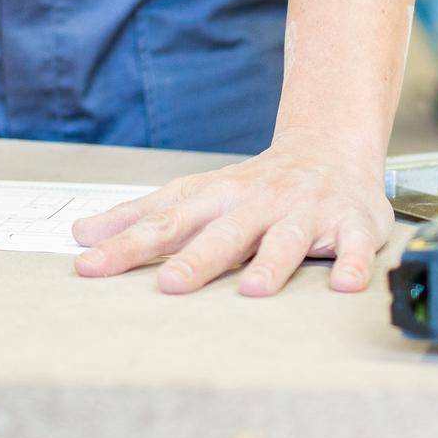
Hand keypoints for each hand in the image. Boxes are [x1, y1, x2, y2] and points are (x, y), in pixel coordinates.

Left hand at [70, 132, 391, 295]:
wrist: (329, 148)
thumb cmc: (254, 185)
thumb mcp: (195, 194)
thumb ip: (143, 217)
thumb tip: (82, 235)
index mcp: (216, 198)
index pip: (165, 222)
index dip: (127, 244)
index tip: (91, 266)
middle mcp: (258, 203)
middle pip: (224, 232)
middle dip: (197, 258)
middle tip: (170, 285)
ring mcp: (305, 212)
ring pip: (287, 238)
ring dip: (272, 263)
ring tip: (254, 289)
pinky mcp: (352, 223)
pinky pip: (355, 246)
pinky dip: (353, 264)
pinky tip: (345, 284)